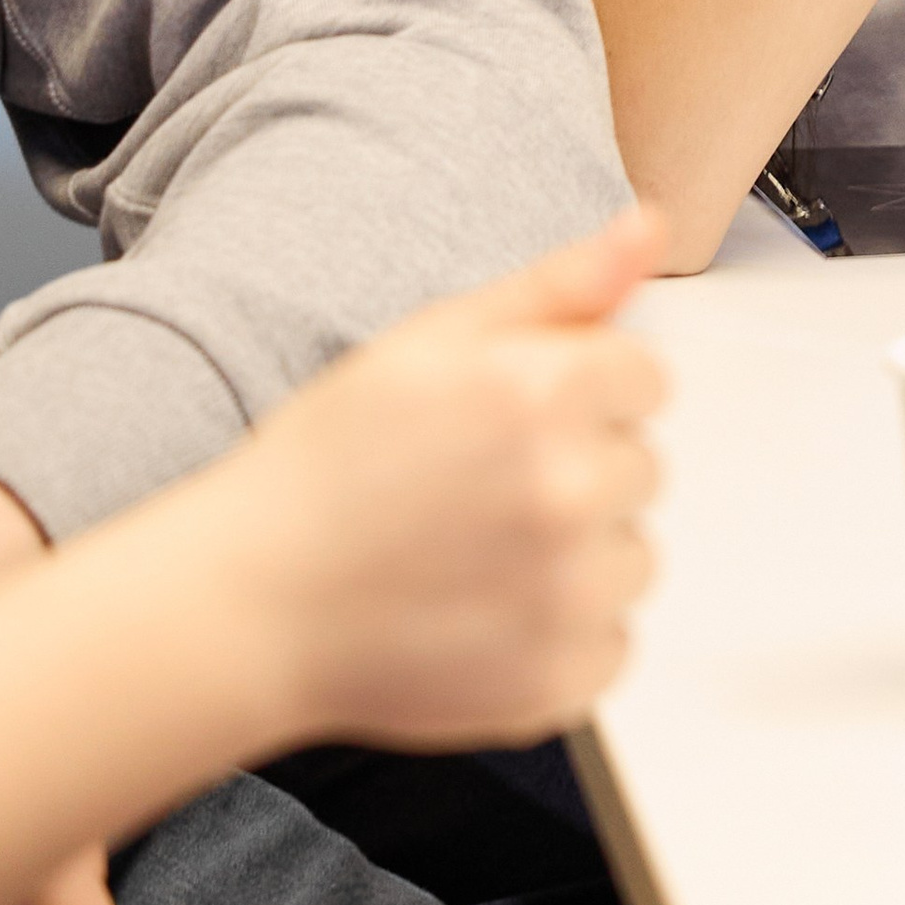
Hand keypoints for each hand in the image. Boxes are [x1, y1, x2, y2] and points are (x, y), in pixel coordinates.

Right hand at [210, 208, 668, 755]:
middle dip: (578, 466)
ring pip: (633, 555)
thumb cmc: (331, 462)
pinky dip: (561, 633)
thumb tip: (650, 225)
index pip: (645, 377)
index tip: (513, 417)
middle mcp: (567, 490)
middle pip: (642, 465)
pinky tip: (484, 611)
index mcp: (541, 392)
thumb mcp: (432, 340)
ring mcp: (568, 594)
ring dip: (578, 553)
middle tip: (480, 486)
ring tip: (478, 551)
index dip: (579, 390)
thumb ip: (559, 285)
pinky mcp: (561, 678)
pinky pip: (612, 642)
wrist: (254, 600)